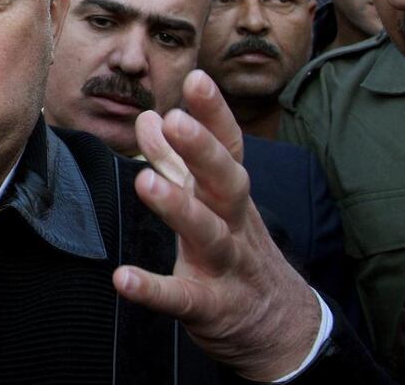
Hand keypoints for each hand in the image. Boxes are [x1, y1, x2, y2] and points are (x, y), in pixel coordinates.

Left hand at [113, 69, 320, 380]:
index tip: (197, 77)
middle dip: (203, 150)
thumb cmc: (237, 249)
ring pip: (208, 234)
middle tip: (177, 118)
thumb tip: (149, 118)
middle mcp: (234, 224)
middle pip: (226, 181)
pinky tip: (123, 278)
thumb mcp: (210, 202)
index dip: (214, 114)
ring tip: (146, 181)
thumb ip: (176, 161)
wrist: (281, 327)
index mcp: (230, 195)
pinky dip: (153, 288)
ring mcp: (227, 265)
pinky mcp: (212, 306)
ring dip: (179, 207)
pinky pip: (183, 297)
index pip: (228, 147)